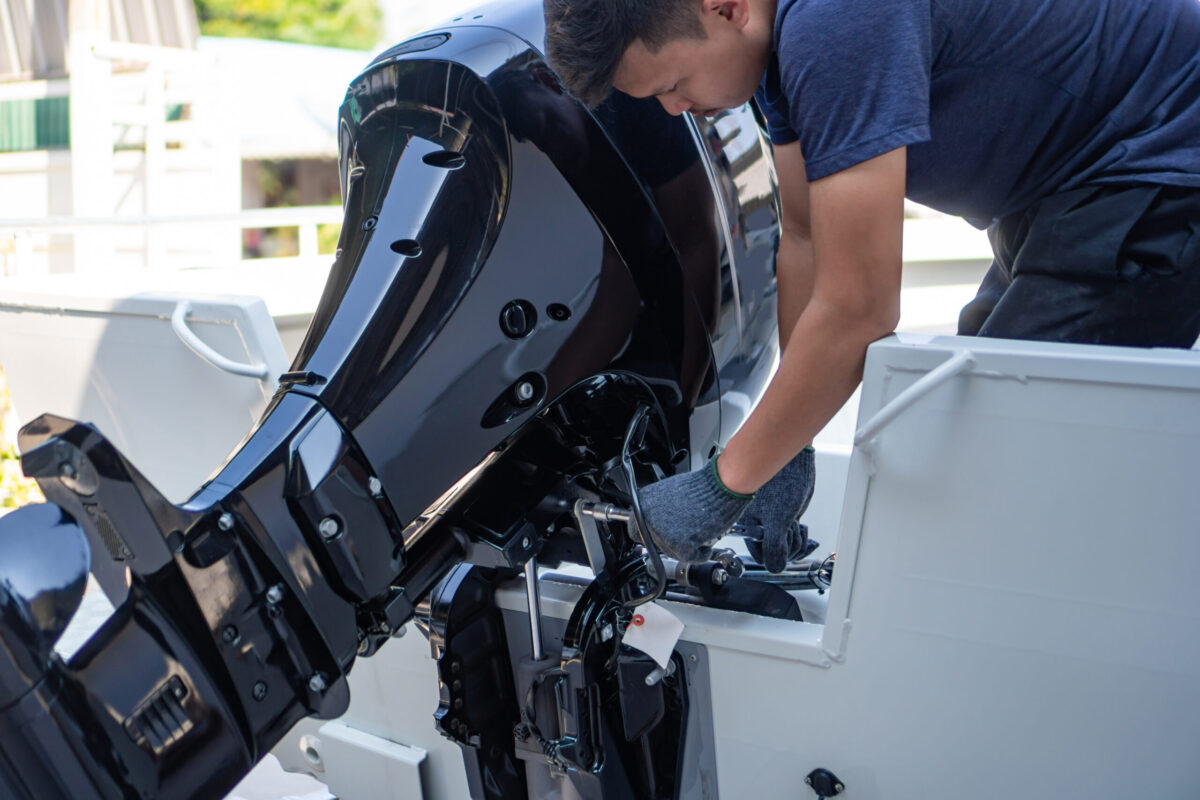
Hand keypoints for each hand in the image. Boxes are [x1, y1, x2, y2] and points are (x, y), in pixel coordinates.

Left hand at [637, 457, 752, 562]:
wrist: (719, 486)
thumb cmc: (702, 488)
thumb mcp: (670, 494)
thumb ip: (658, 510)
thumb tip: (655, 524)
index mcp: (642, 503)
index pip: (634, 529)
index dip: (650, 534)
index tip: (658, 535)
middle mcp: (647, 518)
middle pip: (655, 544)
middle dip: (671, 541)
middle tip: (686, 533)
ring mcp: (660, 532)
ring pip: (672, 552)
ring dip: (687, 546)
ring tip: (699, 529)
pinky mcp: (677, 544)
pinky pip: (689, 558)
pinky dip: (700, 553)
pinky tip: (705, 538)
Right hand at [738, 447, 814, 572]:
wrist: (795, 462)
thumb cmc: (781, 481)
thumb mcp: (778, 519)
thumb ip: (774, 546)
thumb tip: (774, 567)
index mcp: (749, 525)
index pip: (760, 556)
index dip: (774, 556)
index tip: (783, 548)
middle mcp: (759, 525)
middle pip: (774, 554)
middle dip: (787, 547)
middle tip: (790, 530)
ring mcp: (773, 522)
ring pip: (786, 548)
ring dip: (796, 542)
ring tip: (796, 526)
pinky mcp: (785, 518)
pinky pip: (792, 538)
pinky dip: (801, 538)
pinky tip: (802, 529)